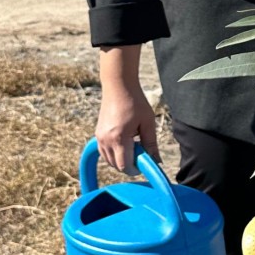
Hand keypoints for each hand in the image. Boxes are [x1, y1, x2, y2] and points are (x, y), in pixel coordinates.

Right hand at [96, 46, 159, 172]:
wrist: (118, 86)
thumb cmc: (135, 102)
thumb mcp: (148, 123)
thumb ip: (151, 144)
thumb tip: (157, 162)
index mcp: (119, 138)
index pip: (125, 165)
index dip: (136, 168)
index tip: (145, 162)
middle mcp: (106, 140)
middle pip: (117, 166)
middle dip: (130, 165)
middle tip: (141, 152)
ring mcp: (99, 138)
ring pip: (109, 161)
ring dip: (122, 160)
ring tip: (134, 146)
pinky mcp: (97, 134)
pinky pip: (104, 153)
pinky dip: (114, 155)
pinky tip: (125, 144)